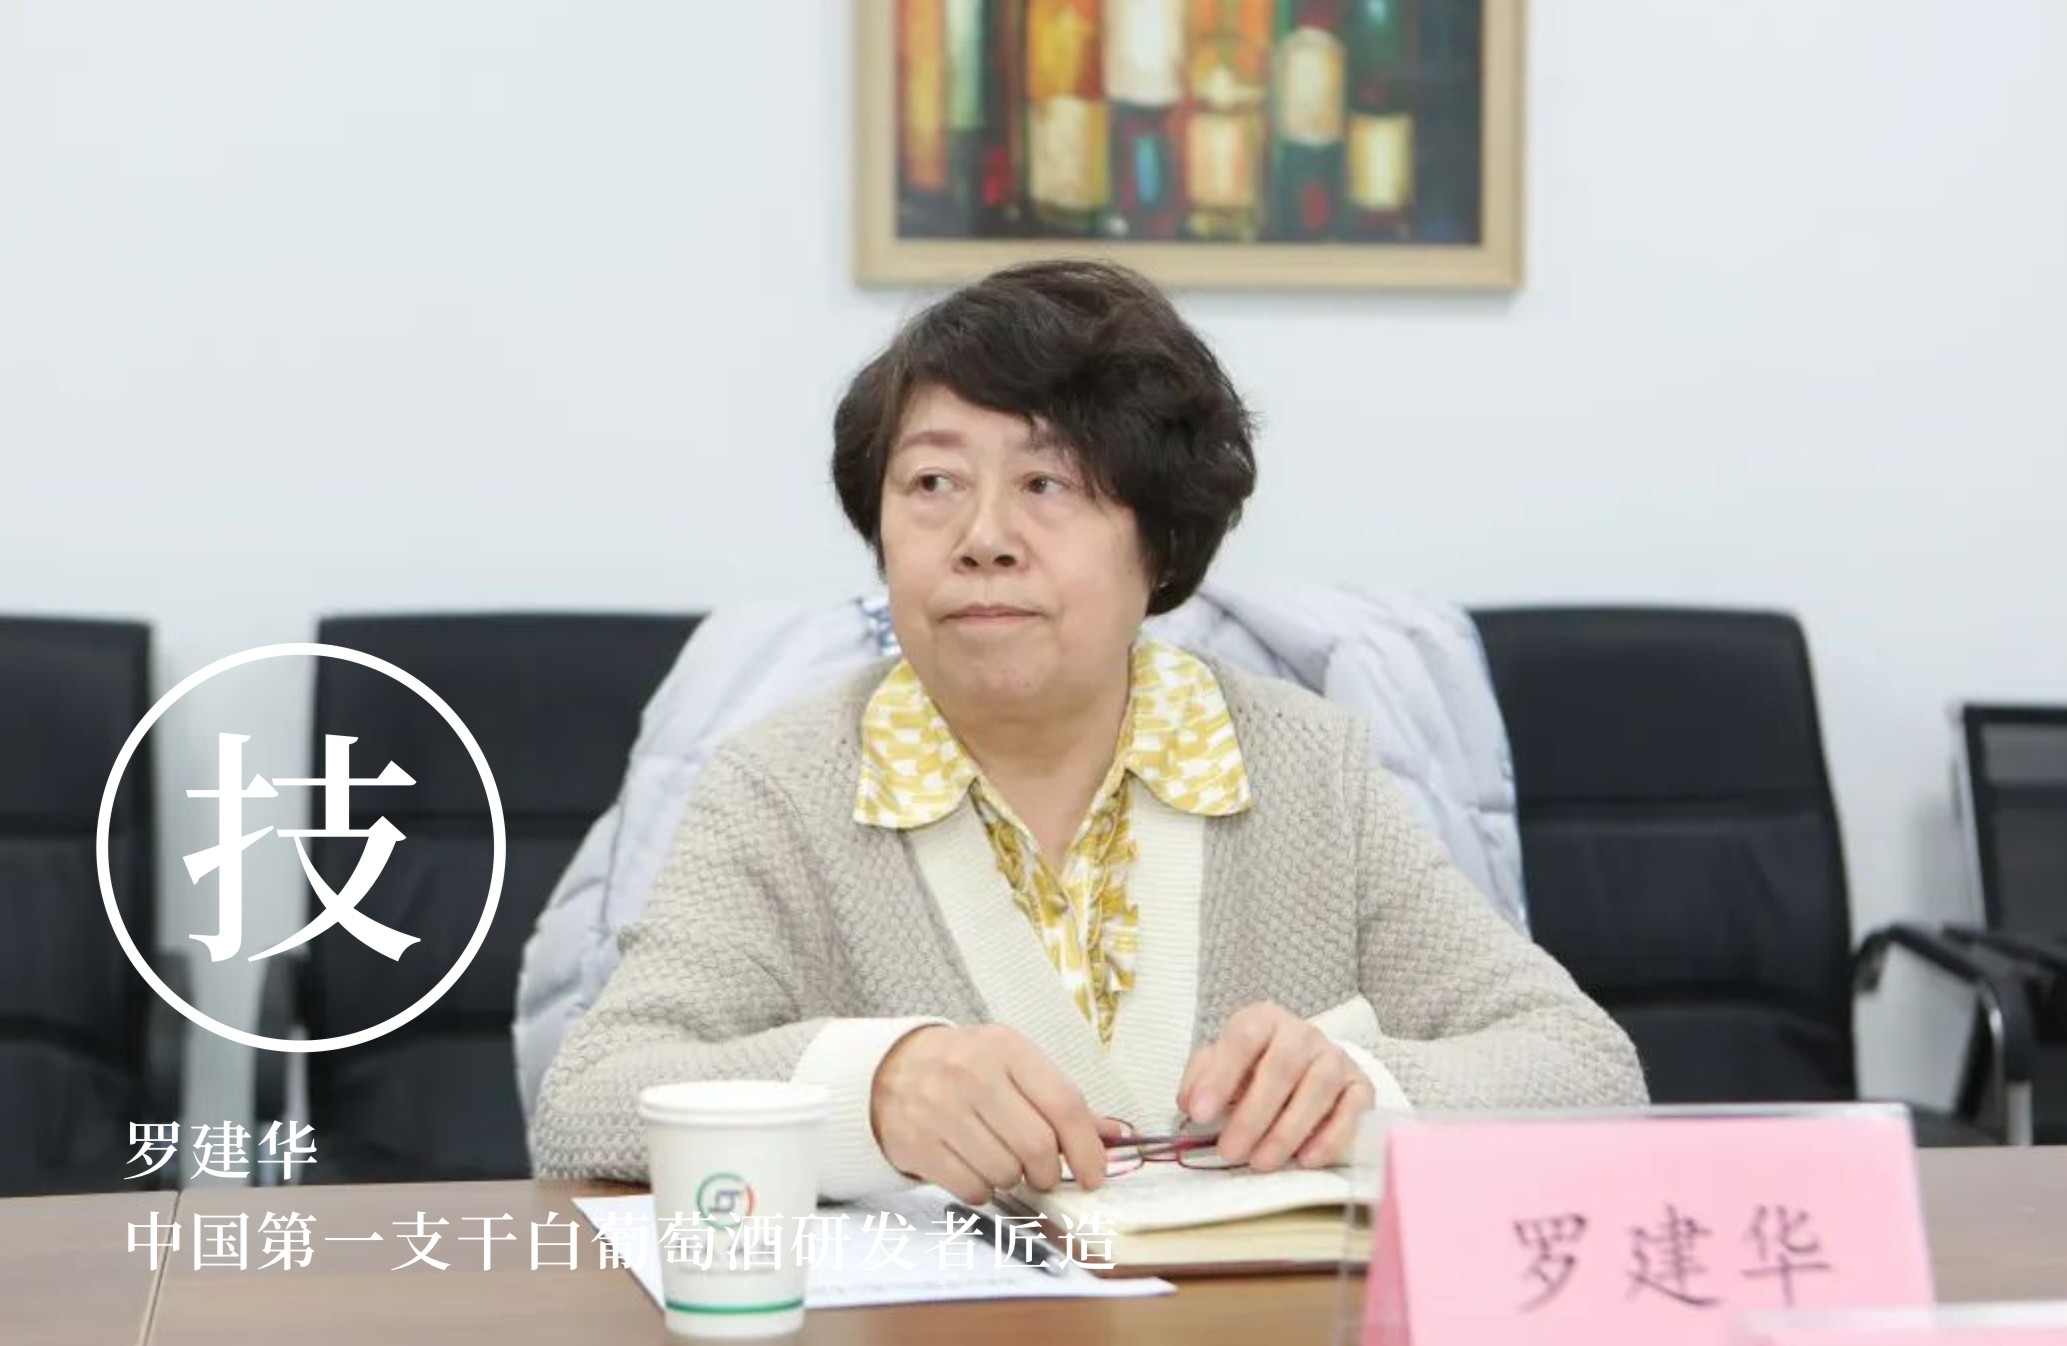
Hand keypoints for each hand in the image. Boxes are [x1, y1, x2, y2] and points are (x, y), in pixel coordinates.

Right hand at [870, 1024, 1114, 1204]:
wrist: (889, 1069)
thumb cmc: (965, 1068)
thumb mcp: (1013, 1065)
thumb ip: (1060, 1099)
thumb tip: (1114, 1136)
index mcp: (1006, 1048)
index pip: (1064, 1103)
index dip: (1087, 1148)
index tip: (1096, 1175)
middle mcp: (971, 1074)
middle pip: (1036, 1146)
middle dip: (1049, 1172)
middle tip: (1044, 1174)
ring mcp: (939, 1109)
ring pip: (1004, 1172)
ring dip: (1013, 1180)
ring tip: (1003, 1162)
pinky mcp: (916, 1143)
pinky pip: (972, 1188)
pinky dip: (984, 1190)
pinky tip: (976, 1170)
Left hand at [1177, 1002, 1374, 1171]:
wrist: (1308, 1069)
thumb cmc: (1256, 1070)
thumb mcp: (1223, 1066)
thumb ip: (1201, 1079)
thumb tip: (1191, 1103)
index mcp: (1264, 1021)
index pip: (1243, 1037)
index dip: (1221, 1076)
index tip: (1199, 1115)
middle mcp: (1303, 1034)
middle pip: (1282, 1068)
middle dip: (1253, 1115)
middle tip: (1230, 1151)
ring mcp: (1336, 1058)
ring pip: (1318, 1088)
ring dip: (1287, 1131)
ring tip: (1261, 1163)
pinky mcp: (1361, 1086)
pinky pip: (1352, 1109)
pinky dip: (1330, 1137)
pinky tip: (1306, 1160)